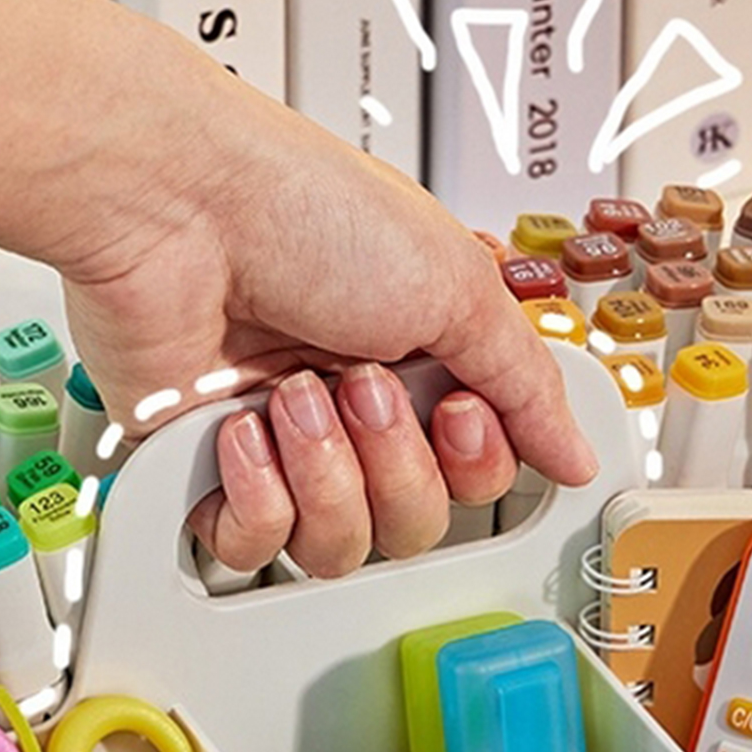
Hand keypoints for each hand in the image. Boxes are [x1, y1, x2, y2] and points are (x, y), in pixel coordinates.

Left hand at [58, 34, 596, 577]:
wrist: (176, 203)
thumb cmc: (302, 210)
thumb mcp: (454, 284)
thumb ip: (526, 384)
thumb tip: (576, 452)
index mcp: (419, 363)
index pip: (476, 477)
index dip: (474, 464)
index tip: (455, 408)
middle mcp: (355, 411)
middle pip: (414, 523)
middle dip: (392, 461)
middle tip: (359, 385)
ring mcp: (283, 447)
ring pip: (338, 547)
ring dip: (326, 473)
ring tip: (294, 396)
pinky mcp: (208, 472)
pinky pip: (251, 548)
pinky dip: (256, 497)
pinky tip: (242, 430)